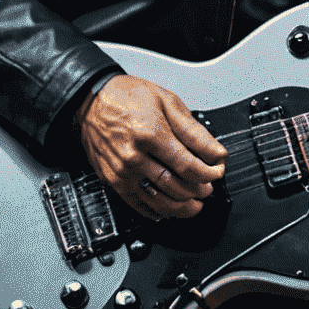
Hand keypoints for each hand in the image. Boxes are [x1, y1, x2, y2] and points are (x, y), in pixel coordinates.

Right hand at [79, 75, 227, 221]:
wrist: (92, 99)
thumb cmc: (128, 97)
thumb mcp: (166, 101)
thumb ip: (193, 130)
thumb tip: (215, 151)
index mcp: (150, 133)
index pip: (188, 165)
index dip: (209, 173)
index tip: (217, 170)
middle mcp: (134, 156)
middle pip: (175, 186)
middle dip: (199, 190)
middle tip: (209, 187)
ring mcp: (121, 171)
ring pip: (158, 201)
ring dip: (182, 208)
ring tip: (195, 204)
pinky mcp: (112, 180)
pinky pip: (137, 204)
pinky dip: (156, 211)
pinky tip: (169, 210)